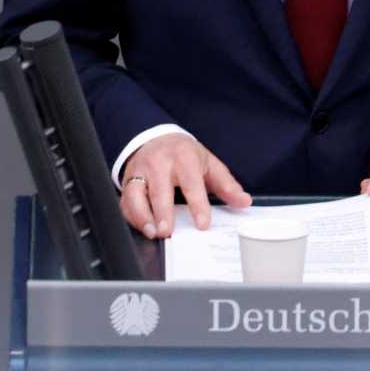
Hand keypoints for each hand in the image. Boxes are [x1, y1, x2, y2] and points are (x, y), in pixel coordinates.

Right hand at [118, 132, 250, 238]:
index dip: (198, 205)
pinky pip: (126, 201)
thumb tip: (244, 201)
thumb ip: (226, 185)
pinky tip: (142, 228)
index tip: (203, 224)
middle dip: (163, 212)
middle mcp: (159, 163)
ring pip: (137, 195)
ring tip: (152, 232)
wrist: (157, 138)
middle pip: (160, 190)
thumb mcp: (208, 164)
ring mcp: (140, 172)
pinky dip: (132, 217)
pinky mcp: (128, 182)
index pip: (191, 183)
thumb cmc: (185, 155)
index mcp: (183, 157)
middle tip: (168, 232)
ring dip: (142, 216)